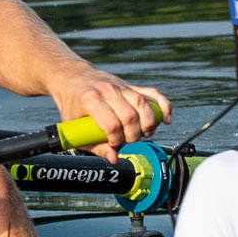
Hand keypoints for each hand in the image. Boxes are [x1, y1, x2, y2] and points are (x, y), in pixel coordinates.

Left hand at [50, 65, 167, 159]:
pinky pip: (153, 94)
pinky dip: (163, 107)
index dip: (116, 140)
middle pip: (130, 116)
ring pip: (143, 104)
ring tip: (144, 133)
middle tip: (128, 140)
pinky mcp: (132, 86)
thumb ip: (95, 145)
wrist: (72, 78)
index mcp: (90, 100)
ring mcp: (121, 86)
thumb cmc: (73, 105)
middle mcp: (108, 90)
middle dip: (133, 135)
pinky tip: (165, 120)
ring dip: (148, 124)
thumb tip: (114, 159)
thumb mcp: (75, 126)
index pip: (112, 125)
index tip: (113, 143)